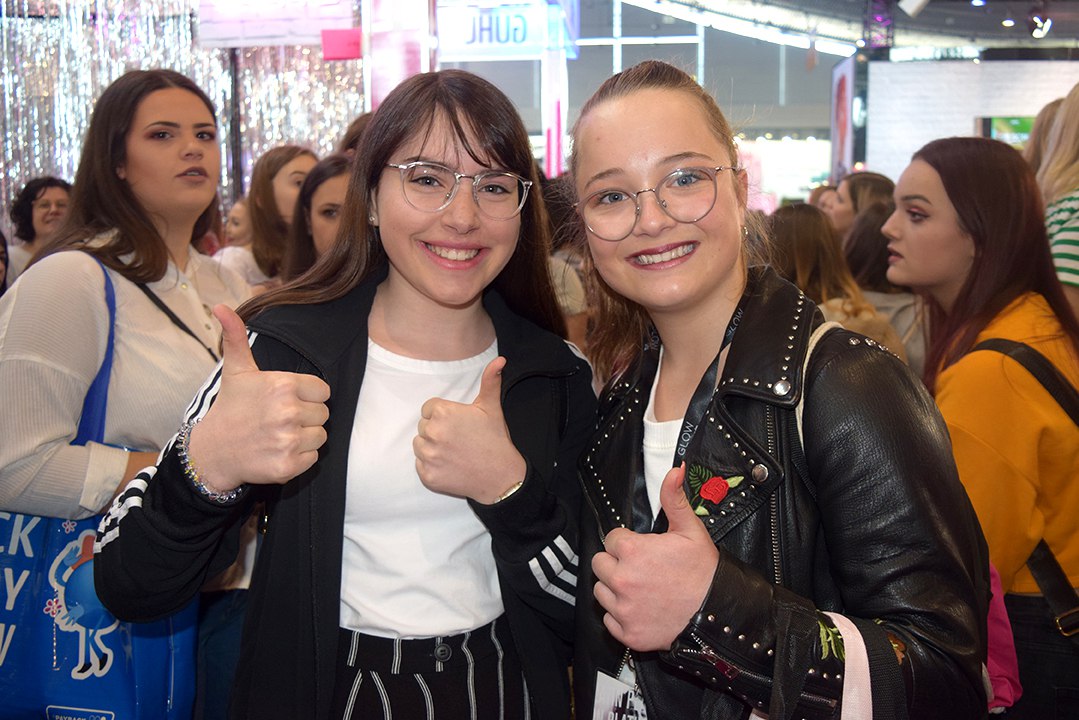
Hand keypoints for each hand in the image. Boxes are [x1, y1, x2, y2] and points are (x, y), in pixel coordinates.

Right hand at [187, 305, 330, 492]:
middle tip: (279, 419)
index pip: (323, 391)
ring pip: (320, 436)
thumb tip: (221, 306)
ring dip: (304, 437)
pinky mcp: (289, 465)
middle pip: (323, 414)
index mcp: (283, 385)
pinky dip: (299, 458)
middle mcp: (288, 412)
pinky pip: (313, 458)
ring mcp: (288, 440)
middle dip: (306, 417)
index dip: (307, 396)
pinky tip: (278, 451)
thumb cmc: (231, 408)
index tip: (285, 401)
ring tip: (278, 435)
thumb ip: (237, 337)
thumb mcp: (236, 371)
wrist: (213, 452)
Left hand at [414, 356, 525, 503]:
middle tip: (458, 439)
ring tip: (453, 452)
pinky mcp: (428, 476)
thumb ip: (490, 381)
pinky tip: (450, 465)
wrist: (501, 476)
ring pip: (419, 445)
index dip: (443, 416)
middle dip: (437, 431)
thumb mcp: (491, 407)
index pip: (428, 409)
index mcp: (444, 413)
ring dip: (431, 448)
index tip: (457, 425)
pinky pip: (420, 465)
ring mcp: (429, 456)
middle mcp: (432, 433)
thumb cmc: (495, 439)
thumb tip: (499, 360)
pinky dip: (432, 466)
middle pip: (423, 426)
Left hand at [592, 463, 718, 651]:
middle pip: (600, 564)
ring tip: (641, 588)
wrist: (718, 613)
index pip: (611, 539)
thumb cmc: (704, 572)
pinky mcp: (628, 633)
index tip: (642, 549)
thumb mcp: (690, 530)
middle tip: (640, 568)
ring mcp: (623, 610)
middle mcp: (622, 581)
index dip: (626, 542)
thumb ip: (674, 499)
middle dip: (616, 563)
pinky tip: (641, 608)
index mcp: (632, 552)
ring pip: (600, 592)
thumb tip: (673, 470)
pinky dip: (621, 616)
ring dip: (614, 589)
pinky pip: (609, 620)